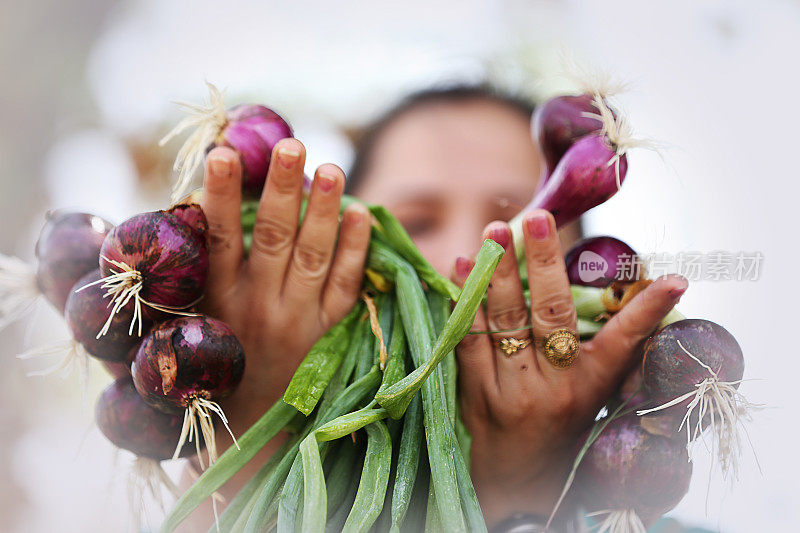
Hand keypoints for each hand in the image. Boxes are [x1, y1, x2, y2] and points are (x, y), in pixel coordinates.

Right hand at [194, 139, 370, 489]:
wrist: (251, 434)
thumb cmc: (212, 370)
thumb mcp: (186, 329)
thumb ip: (180, 282)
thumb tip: (162, 222)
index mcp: (216, 301)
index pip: (217, 240)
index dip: (219, 196)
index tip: (222, 152)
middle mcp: (258, 306)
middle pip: (274, 239)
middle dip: (282, 190)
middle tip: (292, 145)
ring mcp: (298, 319)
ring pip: (312, 257)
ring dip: (322, 211)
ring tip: (330, 167)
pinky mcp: (328, 331)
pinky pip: (345, 287)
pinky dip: (356, 250)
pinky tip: (363, 214)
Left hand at [451, 210, 687, 526]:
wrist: (514, 485)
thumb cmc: (558, 433)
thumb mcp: (590, 398)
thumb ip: (608, 353)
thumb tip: (646, 297)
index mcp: (589, 389)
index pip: (623, 343)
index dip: (645, 310)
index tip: (673, 278)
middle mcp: (553, 389)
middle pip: (549, 315)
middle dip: (545, 262)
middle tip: (539, 217)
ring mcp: (510, 391)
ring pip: (504, 321)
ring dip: (498, 272)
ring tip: (494, 231)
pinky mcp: (474, 394)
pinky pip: (468, 338)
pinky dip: (464, 299)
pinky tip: (460, 266)